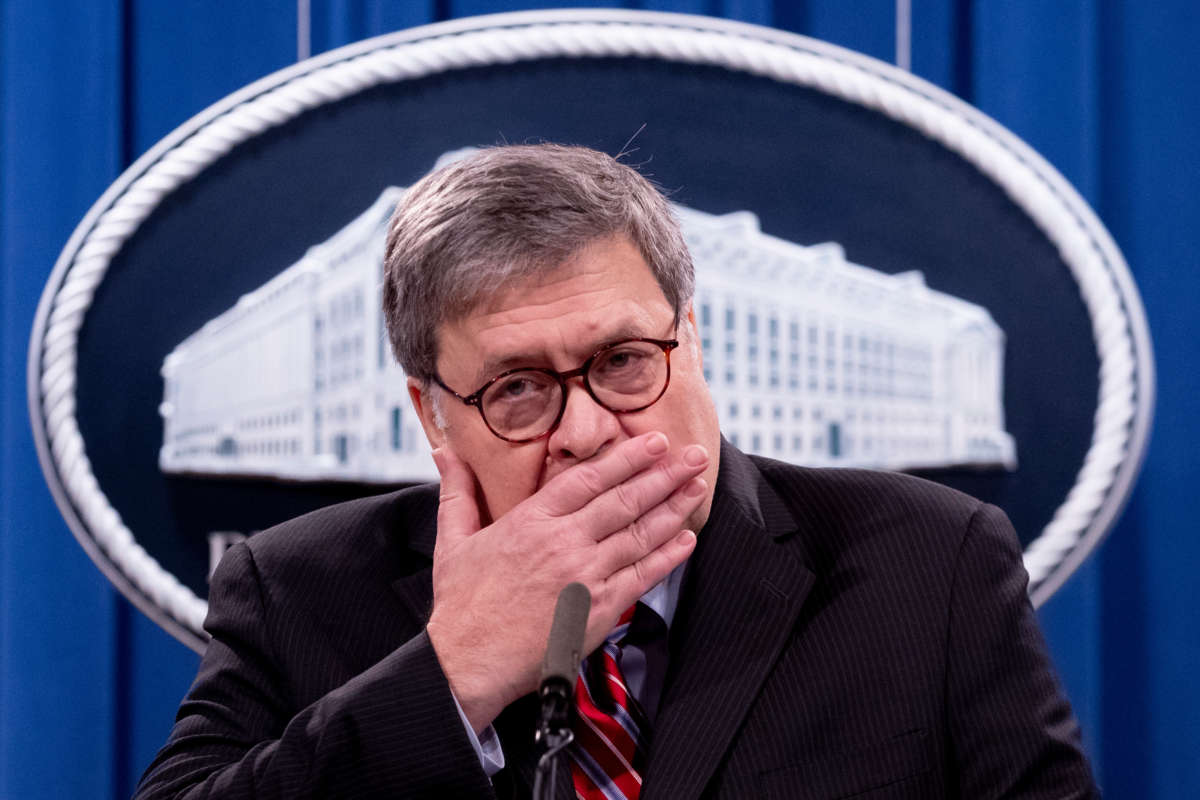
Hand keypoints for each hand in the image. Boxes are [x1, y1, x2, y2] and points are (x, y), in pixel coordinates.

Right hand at [425, 431, 706, 731]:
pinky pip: (641, 576)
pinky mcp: (598, 609)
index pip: (588, 478)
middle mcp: (563, 543)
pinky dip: (667, 557)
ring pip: (639, 534)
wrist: (469, 662)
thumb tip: (444, 453)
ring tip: (698, 487)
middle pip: (624, 500)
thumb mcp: (454, 540)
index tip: (654, 441)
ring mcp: (584, 576)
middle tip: (695, 455)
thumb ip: (458, 492)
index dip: (626, 457)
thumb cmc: (462, 605)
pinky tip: (686, 539)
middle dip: (664, 475)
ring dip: (673, 508)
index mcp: (531, 522)